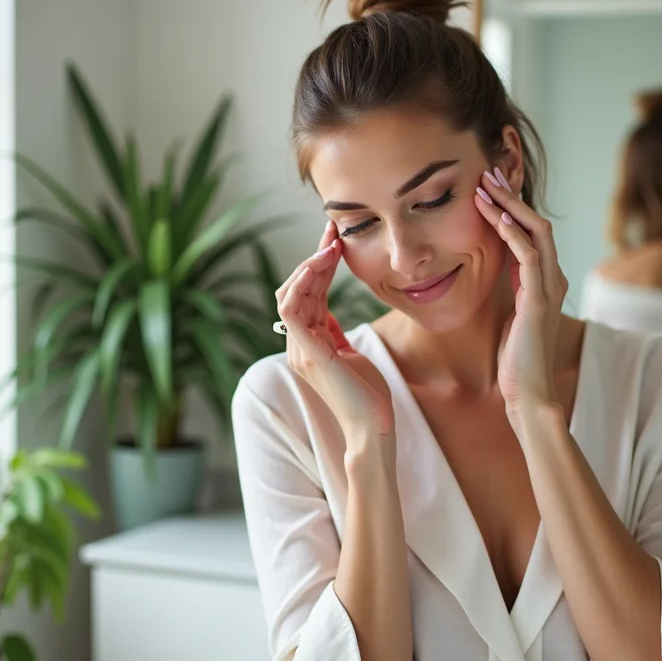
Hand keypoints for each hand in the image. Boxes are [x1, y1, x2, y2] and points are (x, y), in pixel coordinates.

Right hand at [276, 220, 394, 447]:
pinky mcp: (308, 353)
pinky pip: (291, 310)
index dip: (318, 266)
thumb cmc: (368, 398)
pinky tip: (318, 265)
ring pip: (289, 294)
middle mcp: (298, 345)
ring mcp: (299, 350)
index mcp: (308, 344)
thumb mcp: (350, 355)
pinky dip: (300, 284)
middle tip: (333, 231)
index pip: (307, 295)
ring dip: (308, 265)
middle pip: (296, 289)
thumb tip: (328, 313)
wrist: (372, 429)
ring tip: (330, 245)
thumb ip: (334, 334)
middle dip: (313, 257)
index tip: (335, 240)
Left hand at [474, 167, 569, 410]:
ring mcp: (550, 288)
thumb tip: (499, 264)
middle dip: (513, 196)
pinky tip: (496, 218)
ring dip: (510, 207)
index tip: (491, 187)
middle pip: (538, 223)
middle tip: (488, 174)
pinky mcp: (539, 301)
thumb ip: (513, 287)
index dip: (514, 207)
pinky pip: (529, 256)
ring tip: (486, 187)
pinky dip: (513, 233)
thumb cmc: (517, 359)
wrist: (529, 393)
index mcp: (546, 281)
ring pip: (537, 232)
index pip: (533, 232)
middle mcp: (554, 279)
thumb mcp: (512, 313)